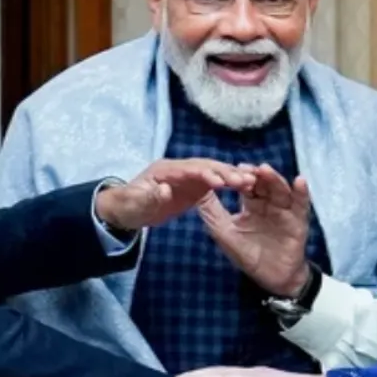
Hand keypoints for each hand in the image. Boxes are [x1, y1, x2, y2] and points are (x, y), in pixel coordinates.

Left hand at [96, 159, 255, 230]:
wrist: (126, 210)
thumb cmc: (128, 206)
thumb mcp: (135, 205)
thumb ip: (149, 198)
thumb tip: (164, 190)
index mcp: (165, 169)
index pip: (189, 168)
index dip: (206, 173)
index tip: (222, 182)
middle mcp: (179, 168)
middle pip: (205, 166)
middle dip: (224, 172)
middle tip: (244, 181)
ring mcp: (187, 176)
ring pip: (212, 171)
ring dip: (230, 175)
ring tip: (250, 181)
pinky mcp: (193, 186)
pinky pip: (214, 181)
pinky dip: (228, 182)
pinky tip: (244, 186)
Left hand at [198, 163, 310, 295]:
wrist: (273, 278)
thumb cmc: (249, 255)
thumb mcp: (225, 233)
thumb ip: (212, 213)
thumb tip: (196, 191)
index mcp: (251, 204)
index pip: (244, 185)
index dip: (237, 178)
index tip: (227, 172)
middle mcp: (269, 203)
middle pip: (263, 182)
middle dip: (254, 174)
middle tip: (245, 168)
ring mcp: (285, 209)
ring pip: (280, 188)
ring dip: (274, 178)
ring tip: (265, 170)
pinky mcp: (299, 219)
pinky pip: (302, 204)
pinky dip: (301, 192)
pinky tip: (299, 181)